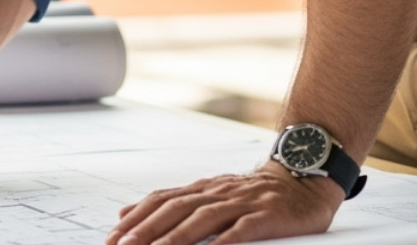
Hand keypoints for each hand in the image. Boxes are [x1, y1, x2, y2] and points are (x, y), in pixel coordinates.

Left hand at [107, 161, 343, 243]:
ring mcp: (243, 203)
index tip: (113, 238)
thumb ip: (173, 202)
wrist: (303, 178)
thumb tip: (127, 213)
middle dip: (147, 230)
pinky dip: (225, 240)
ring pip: (203, 218)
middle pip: (176, 209)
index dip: (136, 219)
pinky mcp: (267, 215)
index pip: (162, 201)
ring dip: (177, 237)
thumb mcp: (209, 193)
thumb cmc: (254, 193)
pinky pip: (243, 229)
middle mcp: (218, 192)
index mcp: (202, 189)